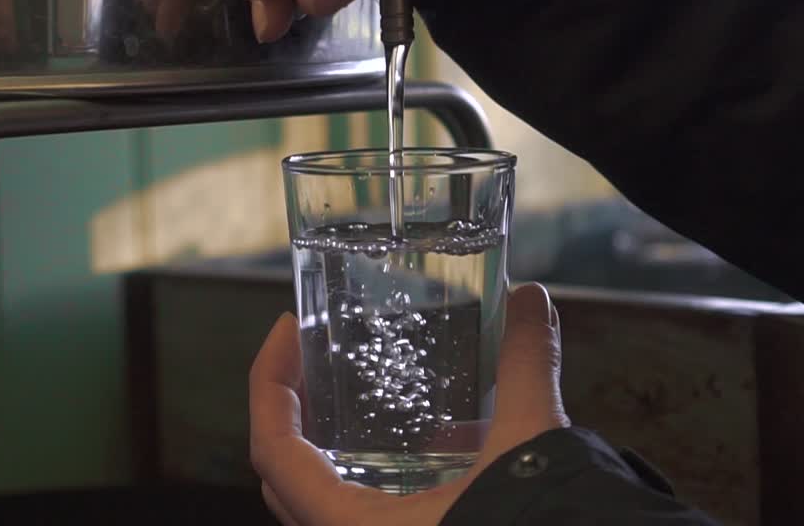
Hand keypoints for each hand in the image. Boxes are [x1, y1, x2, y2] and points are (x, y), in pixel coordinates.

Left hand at [249, 283, 567, 525]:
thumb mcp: (528, 446)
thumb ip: (526, 368)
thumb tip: (534, 300)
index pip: (271, 448)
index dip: (269, 381)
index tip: (289, 329)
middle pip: (284, 472)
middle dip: (292, 408)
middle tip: (313, 356)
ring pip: (320, 500)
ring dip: (328, 444)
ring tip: (353, 391)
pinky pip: (365, 516)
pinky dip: (375, 477)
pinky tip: (425, 442)